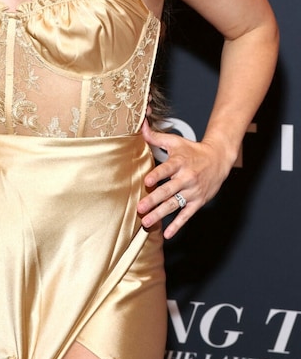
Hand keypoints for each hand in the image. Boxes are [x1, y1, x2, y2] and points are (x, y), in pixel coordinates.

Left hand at [137, 121, 230, 238]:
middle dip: (154, 200)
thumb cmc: (193, 150)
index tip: (147, 182)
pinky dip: (178, 225)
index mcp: (180, 163)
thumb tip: (140, 124)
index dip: (157, 175)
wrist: (218, 159)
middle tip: (140, 208)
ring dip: (160, 214)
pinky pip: (187, 215)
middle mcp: (187, 178)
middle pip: (168, 190)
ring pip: (175, 204)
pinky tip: (167, 234)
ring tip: (146, 222)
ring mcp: (193, 191)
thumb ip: (156, 136)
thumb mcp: (175, 141)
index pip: (167, 169)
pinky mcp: (198, 201)